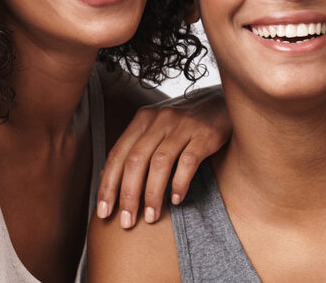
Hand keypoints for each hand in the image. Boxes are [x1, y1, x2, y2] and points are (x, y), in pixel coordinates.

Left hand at [96, 85, 228, 228]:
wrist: (222, 103)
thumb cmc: (184, 123)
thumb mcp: (156, 129)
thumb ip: (134, 148)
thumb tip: (105, 175)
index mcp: (143, 119)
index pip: (118, 154)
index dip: (108, 185)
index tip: (103, 211)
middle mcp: (160, 119)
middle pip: (136, 160)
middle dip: (128, 194)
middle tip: (127, 222)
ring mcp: (183, 125)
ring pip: (160, 162)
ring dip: (153, 193)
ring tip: (151, 217)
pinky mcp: (205, 133)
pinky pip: (188, 161)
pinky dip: (180, 183)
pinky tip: (177, 200)